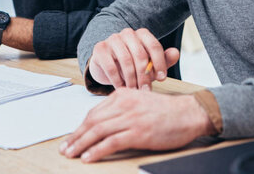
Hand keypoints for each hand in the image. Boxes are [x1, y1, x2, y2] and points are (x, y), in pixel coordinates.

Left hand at [59, 89, 214, 162]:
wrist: (189, 113)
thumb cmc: (166, 111)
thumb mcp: (139, 102)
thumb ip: (121, 109)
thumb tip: (102, 125)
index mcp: (122, 96)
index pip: (94, 112)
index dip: (80, 127)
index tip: (72, 137)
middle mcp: (123, 105)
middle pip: (92, 122)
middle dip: (76, 136)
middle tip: (65, 148)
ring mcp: (130, 118)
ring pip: (98, 132)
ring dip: (81, 144)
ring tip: (71, 154)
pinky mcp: (138, 133)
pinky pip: (111, 142)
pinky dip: (97, 150)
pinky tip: (88, 157)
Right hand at [88, 28, 179, 89]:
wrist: (107, 65)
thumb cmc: (132, 65)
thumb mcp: (149, 64)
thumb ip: (163, 60)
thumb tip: (176, 53)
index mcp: (142, 34)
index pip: (154, 45)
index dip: (159, 63)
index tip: (162, 78)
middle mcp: (127, 33)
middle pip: (140, 54)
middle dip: (145, 75)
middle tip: (146, 91)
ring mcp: (112, 39)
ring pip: (125, 60)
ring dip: (131, 79)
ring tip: (134, 91)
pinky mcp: (100, 49)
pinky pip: (111, 66)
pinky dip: (117, 80)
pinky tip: (121, 88)